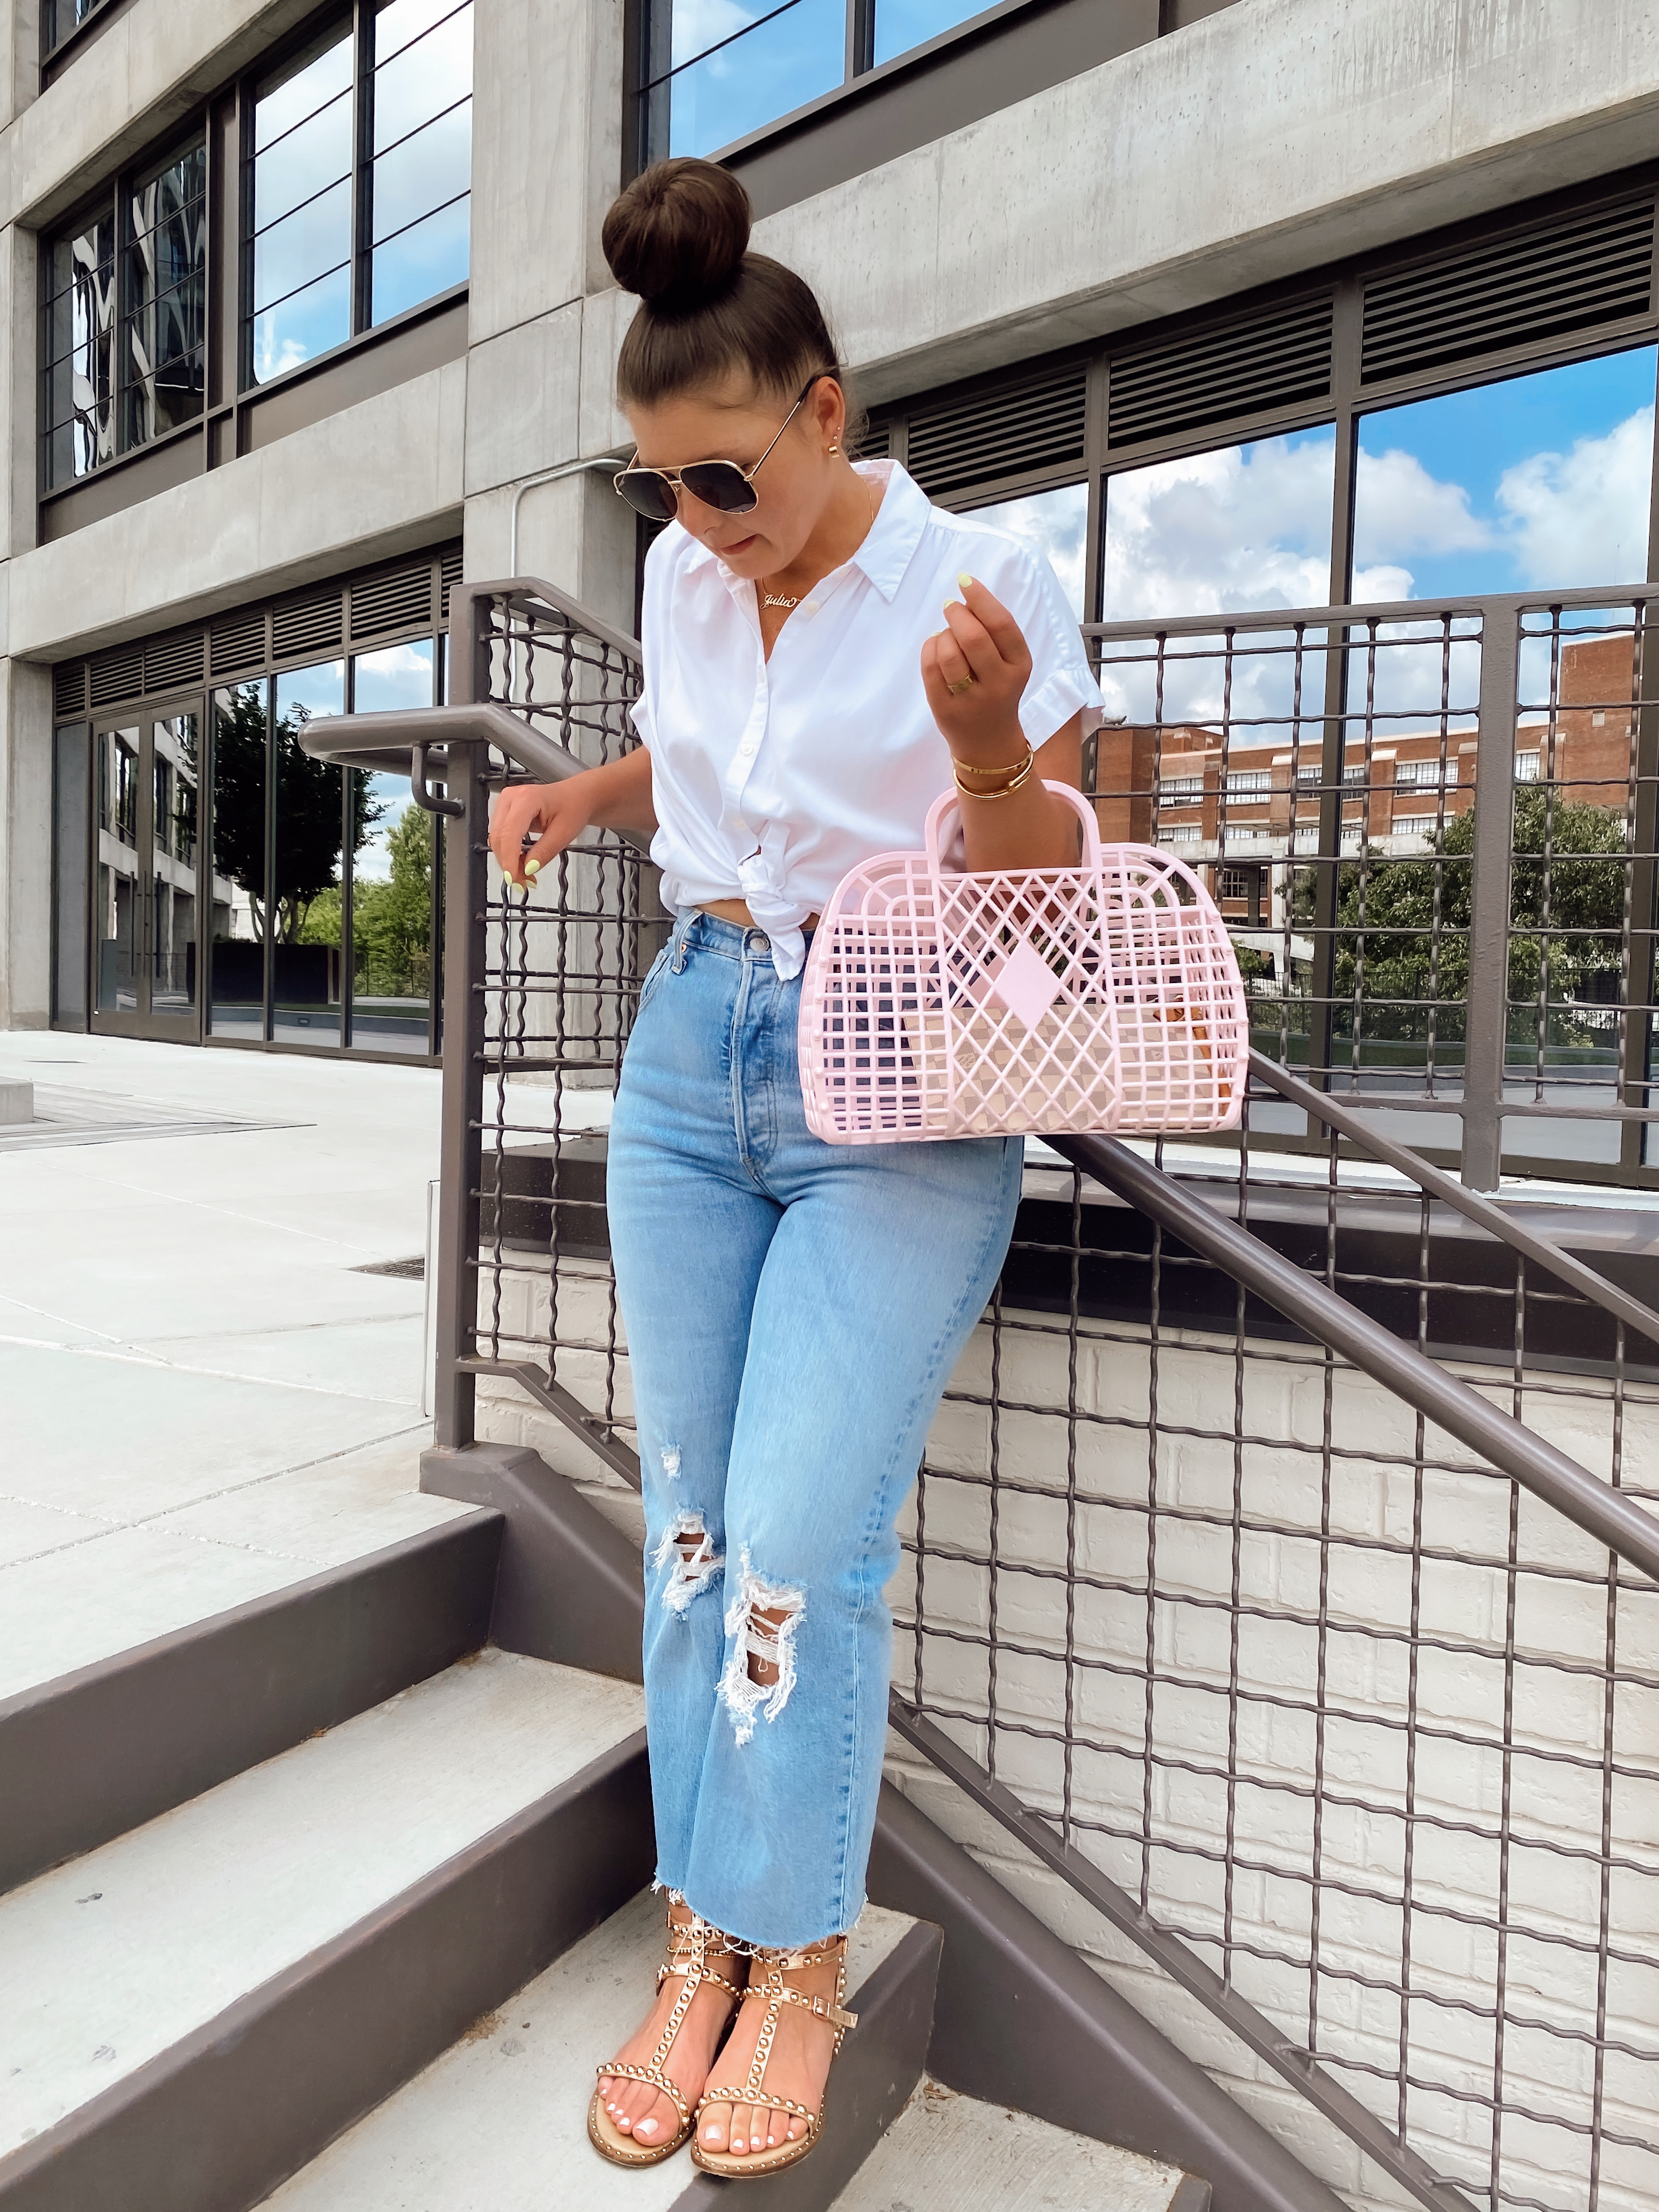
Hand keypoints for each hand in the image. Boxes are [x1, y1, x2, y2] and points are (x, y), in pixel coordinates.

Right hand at [487, 776, 594, 888]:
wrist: (576, 796)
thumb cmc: (573, 807)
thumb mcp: (564, 833)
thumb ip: (544, 852)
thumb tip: (526, 869)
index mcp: (526, 798)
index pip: (509, 834)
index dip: (509, 860)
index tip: (514, 879)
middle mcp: (511, 798)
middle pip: (499, 838)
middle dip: (509, 863)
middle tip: (523, 882)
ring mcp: (505, 803)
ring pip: (497, 839)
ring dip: (508, 860)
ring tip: (525, 875)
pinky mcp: (505, 812)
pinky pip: (501, 837)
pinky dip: (509, 853)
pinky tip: (522, 863)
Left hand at [920, 575, 1032, 765]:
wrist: (989, 741)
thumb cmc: (998, 690)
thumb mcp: (1009, 664)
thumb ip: (994, 633)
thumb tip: (965, 598)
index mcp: (1020, 666)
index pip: (1001, 624)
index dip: (981, 598)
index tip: (965, 581)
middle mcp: (999, 684)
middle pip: (973, 637)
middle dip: (957, 614)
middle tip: (950, 606)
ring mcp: (971, 700)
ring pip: (949, 653)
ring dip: (943, 634)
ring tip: (946, 635)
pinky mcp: (945, 710)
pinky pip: (930, 669)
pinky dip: (929, 649)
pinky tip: (936, 648)